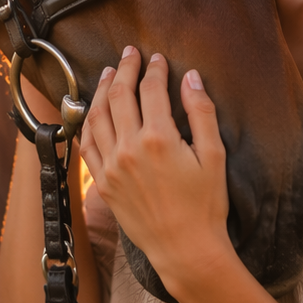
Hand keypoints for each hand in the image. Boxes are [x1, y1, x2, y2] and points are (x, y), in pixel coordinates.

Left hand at [79, 47, 234, 294]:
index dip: (154, 68)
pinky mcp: (103, 184)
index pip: (151, 89)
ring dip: (101, 90)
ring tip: (107, 73)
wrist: (186, 249)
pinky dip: (87, 122)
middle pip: (119, 95)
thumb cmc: (206, 205)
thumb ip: (201, 111)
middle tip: (130, 53)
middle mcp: (129, 148)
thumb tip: (190, 76)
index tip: (157, 58)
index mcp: (158, 138)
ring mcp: (111, 166)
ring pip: (96, 116)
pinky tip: (92, 111)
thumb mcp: (214, 154)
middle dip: (124, 69)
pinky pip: (87, 145)